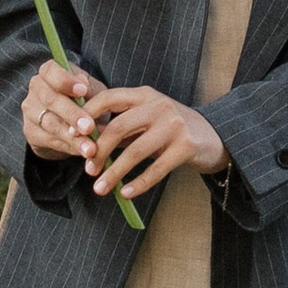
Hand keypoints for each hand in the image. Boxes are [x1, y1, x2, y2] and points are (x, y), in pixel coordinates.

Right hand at [22, 57, 102, 166]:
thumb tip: (85, 86)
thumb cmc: (84, 99)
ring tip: (90, 148)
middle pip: (51, 99)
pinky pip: (49, 140)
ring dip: (72, 137)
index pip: (50, 70)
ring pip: (50, 123)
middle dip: (72, 114)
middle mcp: (36, 88)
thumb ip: (89, 87)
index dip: (65, 81)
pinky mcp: (31, 132)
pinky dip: (68, 147)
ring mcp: (30, 111)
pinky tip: (82, 152)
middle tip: (89, 127)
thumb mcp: (91, 90)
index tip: (83, 91)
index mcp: (48, 72)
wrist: (70, 123)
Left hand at [77, 80, 228, 205]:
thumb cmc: (172, 129)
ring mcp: (174, 125)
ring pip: (136, 151)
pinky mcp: (186, 146)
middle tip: (88, 169)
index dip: (88, 115)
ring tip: (99, 188)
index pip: (110, 96)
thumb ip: (123, 125)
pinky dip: (138, 183)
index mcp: (145, 94)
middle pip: (119, 126)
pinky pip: (156, 169)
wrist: (213, 136)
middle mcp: (159, 105)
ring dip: (115, 172)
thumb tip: (88, 141)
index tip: (73, 135)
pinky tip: (126, 193)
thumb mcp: (148, 118)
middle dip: (99, 150)